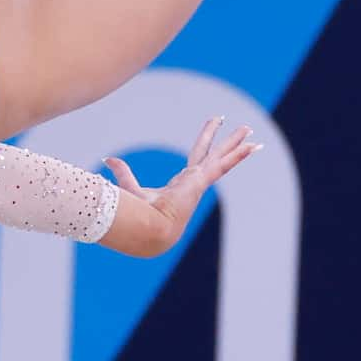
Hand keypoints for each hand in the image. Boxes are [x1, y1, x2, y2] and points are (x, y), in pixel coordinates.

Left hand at [104, 118, 261, 254]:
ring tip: (250, 133)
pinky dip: (239, 155)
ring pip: (222, 157)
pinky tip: (253, 146)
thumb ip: (123, 173)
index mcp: (182, 185)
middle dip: (227, 142)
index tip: (211, 139)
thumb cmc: (140, 215)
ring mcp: (200, 181)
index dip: (205, 146)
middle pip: (214, 154)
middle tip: (241, 130)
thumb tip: (108, 160)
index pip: (197, 159)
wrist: (149, 230)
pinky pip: (224, 164)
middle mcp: (195, 181)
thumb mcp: (131, 187)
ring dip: (237, 144)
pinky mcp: (202, 181)